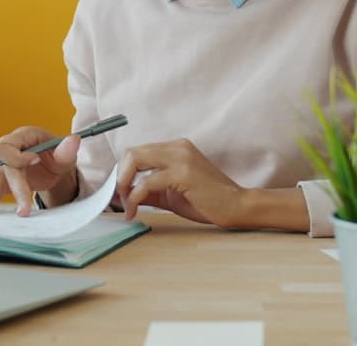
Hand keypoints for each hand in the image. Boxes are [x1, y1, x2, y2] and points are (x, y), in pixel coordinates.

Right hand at [0, 127, 80, 217]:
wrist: (54, 167)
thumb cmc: (58, 155)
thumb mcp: (65, 154)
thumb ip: (68, 150)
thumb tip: (73, 140)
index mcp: (23, 136)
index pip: (9, 144)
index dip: (18, 156)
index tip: (36, 162)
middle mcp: (10, 149)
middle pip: (3, 164)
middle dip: (15, 185)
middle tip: (25, 208)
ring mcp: (5, 165)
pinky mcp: (4, 180)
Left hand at [116, 138, 245, 227]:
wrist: (237, 206)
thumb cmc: (207, 201)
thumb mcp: (171, 194)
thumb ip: (148, 191)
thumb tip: (123, 195)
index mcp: (175, 148)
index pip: (137, 152)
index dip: (124, 172)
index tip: (120, 193)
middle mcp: (177, 147)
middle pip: (132, 152)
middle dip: (120, 177)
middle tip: (120, 199)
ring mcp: (181, 158)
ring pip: (136, 160)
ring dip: (125, 184)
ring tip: (127, 205)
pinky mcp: (184, 173)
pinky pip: (147, 182)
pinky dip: (136, 196)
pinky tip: (136, 209)